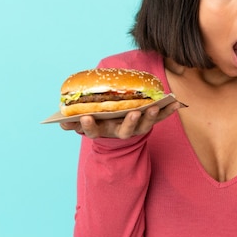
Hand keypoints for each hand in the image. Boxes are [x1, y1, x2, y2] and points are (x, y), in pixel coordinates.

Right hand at [60, 102, 181, 139]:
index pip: (93, 131)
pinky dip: (169, 110)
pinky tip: (176, 102)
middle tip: (133, 114)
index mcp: (102, 131)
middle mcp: (120, 132)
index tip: (86, 118)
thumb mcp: (86, 123)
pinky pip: (160, 118)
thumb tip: (60, 122)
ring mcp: (136, 129)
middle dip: (130, 122)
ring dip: (151, 116)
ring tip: (156, 107)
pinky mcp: (148, 123)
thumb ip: (74, 122)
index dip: (90, 126)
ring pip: (144, 125)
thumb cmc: (100, 122)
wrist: (118, 134)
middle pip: (125, 130)